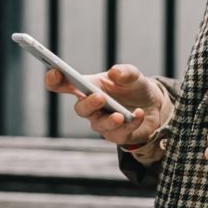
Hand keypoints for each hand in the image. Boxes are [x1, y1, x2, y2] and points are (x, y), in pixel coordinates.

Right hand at [43, 65, 165, 146]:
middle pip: (81, 109)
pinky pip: (120, 133)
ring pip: (99, 125)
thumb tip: (114, 72)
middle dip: (88, 104)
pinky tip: (138, 114)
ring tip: (120, 115)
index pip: (64, 85)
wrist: (153, 106)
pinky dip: (131, 123)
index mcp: (88, 87)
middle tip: (100, 97)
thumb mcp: (133, 75)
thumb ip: (125, 72)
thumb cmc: (134, 88)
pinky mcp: (117, 135)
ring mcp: (102, 123)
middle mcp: (91, 107)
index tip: (55, 73)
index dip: (55, 80)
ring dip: (109, 120)